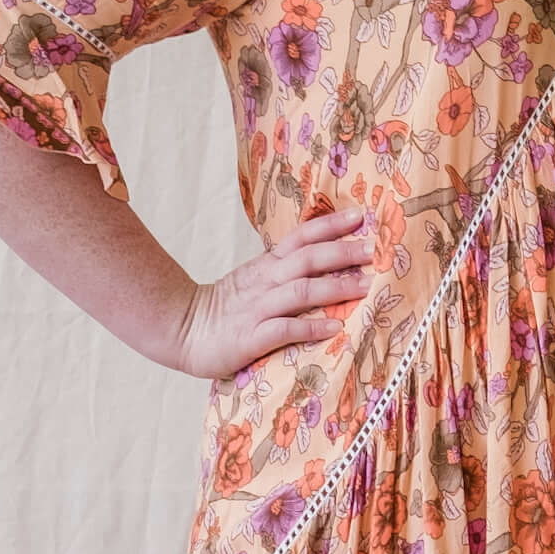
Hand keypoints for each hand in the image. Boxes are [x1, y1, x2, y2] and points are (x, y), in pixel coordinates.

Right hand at [175, 205, 375, 379]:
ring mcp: (257, 309)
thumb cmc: (228, 308)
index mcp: (267, 266)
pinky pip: (283, 329)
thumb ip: (287, 269)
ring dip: (335, 287)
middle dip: (342, 252)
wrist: (180, 330)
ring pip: (300, 291)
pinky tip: (335, 328)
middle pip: (307, 259)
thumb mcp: (256, 279)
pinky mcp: (250, 338)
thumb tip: (331, 260)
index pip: (302, 238)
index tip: (361, 216)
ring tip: (366, 286)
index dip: (330, 226)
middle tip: (374, 250)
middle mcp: (265, 282)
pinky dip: (310, 327)